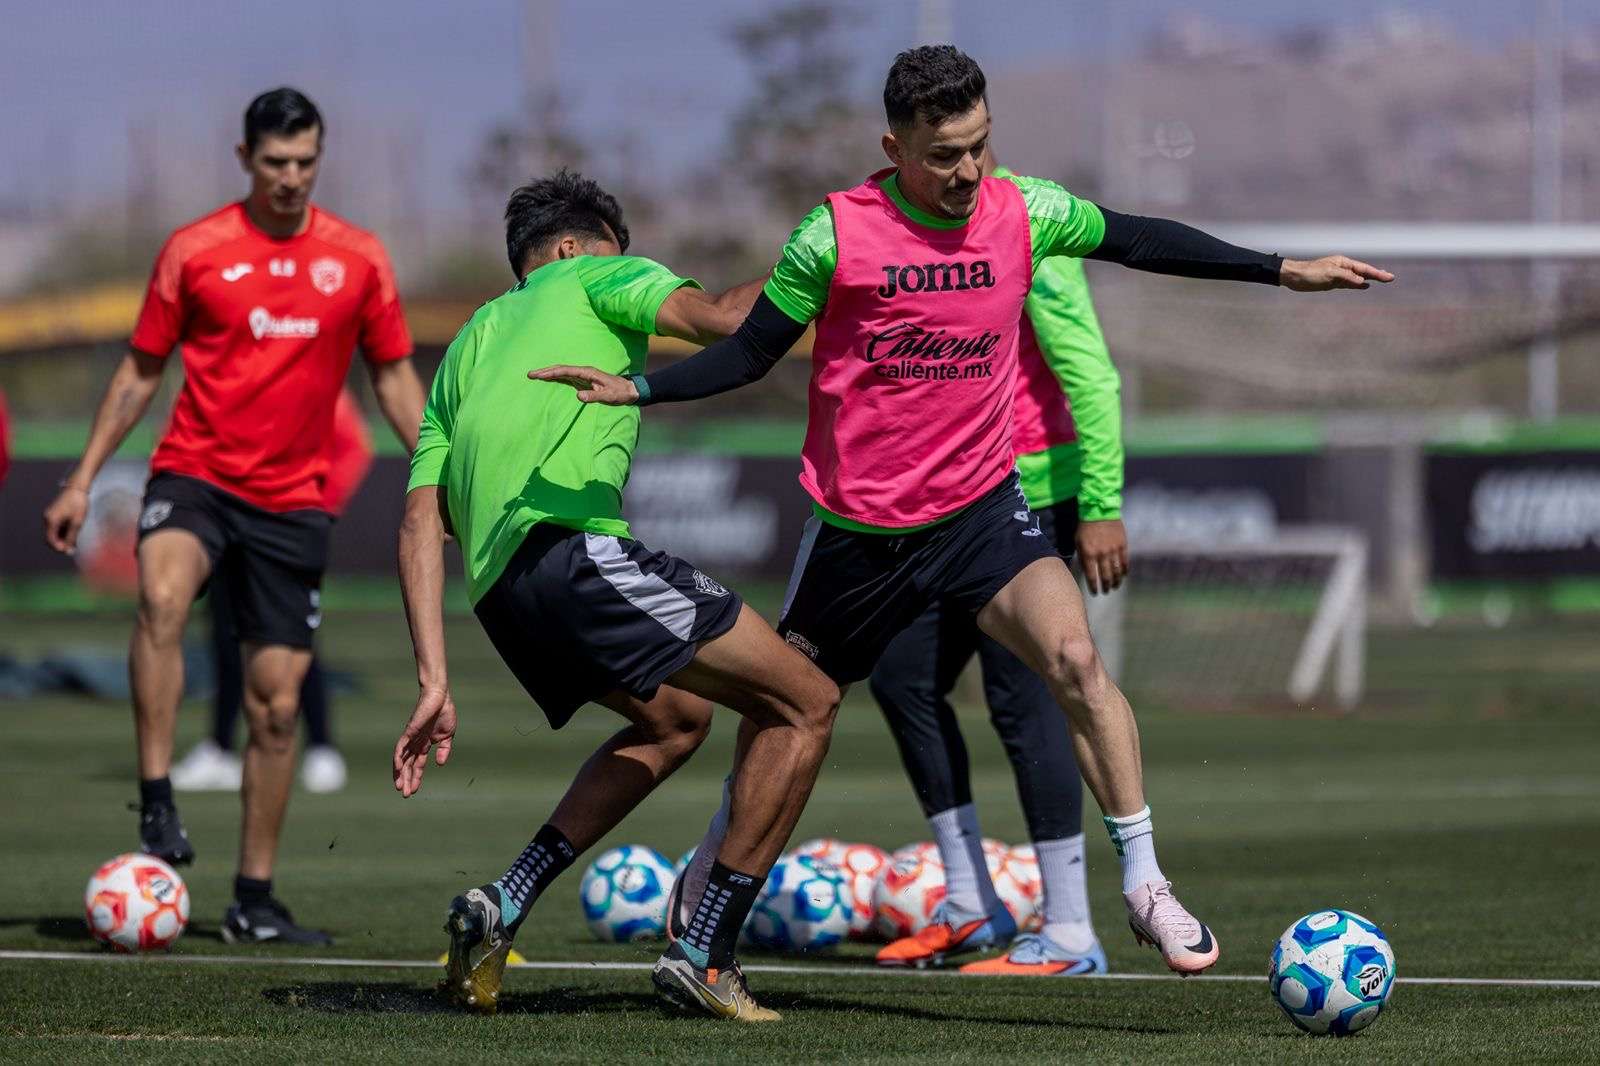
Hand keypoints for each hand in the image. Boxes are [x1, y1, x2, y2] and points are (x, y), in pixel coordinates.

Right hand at [43, 484, 90, 554]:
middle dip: (61, 544)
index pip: (50, 539)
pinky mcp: (54, 514)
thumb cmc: (78, 504)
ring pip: (54, 532)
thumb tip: (67, 550)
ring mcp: (50, 515)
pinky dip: (63, 532)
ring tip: (75, 542)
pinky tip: (74, 534)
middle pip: (51, 537)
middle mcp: (47, 518)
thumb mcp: (76, 522)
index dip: (59, 547)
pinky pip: (57, 526)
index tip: (68, 552)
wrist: (77, 488)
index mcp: (51, 520)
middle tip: (73, 549)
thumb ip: (71, 537)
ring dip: (63, 538)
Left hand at [393, 685, 456, 796]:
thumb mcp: (448, 736)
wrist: (440, 697)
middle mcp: (415, 744)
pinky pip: (401, 747)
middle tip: (404, 794)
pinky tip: (398, 769)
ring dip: (400, 773)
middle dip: (406, 780)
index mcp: (424, 745)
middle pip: (408, 765)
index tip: (414, 790)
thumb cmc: (444, 713)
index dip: (415, 777)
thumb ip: (444, 750)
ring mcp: (411, 738)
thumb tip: (440, 764)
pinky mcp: (409, 732)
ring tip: (399, 786)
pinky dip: (398, 758)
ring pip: (402, 759)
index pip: (417, 765)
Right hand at [528, 365, 639, 404]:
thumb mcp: (609, 397)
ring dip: (548, 374)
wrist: (629, 390)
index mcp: (587, 373)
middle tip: (530, 374)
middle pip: (561, 369)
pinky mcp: (583, 382)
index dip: (551, 372)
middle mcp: (583, 372)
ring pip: (562, 373)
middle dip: (545, 371)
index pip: (565, 370)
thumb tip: (578, 397)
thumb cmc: (620, 393)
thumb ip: (594, 397)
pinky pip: (566, 378)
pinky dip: (556, 378)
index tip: (538, 375)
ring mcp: (583, 376)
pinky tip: (548, 381)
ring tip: (534, 376)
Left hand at [1076, 518, 1128, 595]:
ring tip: (1114, 586)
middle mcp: (1102, 554)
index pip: (1092, 576)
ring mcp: (1114, 550)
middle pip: (1106, 576)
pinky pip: (1125, 562)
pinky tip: (1123, 575)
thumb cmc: (1085, 528)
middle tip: (1105, 591)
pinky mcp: (1123, 545)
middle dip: (1106, 586)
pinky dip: (1124, 570)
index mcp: (1089, 554)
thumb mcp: (1078, 543)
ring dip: (1116, 581)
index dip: (1094, 586)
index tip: (1095, 593)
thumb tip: (1088, 573)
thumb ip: (1083, 558)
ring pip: (1117, 571)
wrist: (1099, 511)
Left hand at [1279, 256, 1393, 291]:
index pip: (1364, 269)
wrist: (1293, 277)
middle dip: (1377, 275)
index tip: (1389, 277)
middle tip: (1390, 278)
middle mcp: (1342, 267)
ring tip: (1381, 279)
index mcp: (1343, 263)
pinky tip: (1364, 286)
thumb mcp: (1330, 274)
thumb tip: (1363, 281)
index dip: (1378, 273)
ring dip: (1369, 279)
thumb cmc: (1310, 273)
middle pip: (1363, 272)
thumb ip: (1347, 277)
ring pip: (1357, 278)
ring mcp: (1338, 275)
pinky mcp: (1332, 282)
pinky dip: (1357, 284)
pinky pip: (1349, 284)